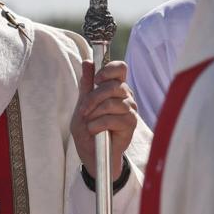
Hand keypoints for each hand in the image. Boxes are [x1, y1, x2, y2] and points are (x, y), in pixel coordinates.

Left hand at [71, 60, 137, 181]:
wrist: (91, 151)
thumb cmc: (87, 127)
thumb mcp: (82, 104)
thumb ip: (86, 85)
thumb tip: (88, 62)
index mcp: (114, 86)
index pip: (120, 68)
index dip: (109, 70)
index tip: (96, 79)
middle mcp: (125, 95)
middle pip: (113, 86)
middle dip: (93, 98)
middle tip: (83, 111)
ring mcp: (130, 109)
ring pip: (112, 103)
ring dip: (94, 114)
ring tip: (89, 123)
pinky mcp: (131, 124)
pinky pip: (114, 118)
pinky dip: (99, 124)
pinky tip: (95, 130)